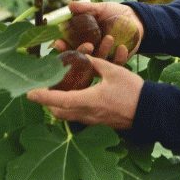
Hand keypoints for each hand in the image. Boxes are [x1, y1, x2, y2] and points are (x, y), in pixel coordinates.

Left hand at [27, 55, 143, 129]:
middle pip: (59, 112)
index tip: (30, 93)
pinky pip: (78, 116)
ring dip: (58, 105)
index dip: (43, 96)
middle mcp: (88, 113)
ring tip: (55, 92)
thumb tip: (82, 57)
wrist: (150, 110)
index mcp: (90, 100)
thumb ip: (95, 64)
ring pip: (67, 116)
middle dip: (47, 103)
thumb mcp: (114, 71)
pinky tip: (74, 95)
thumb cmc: (133, 90)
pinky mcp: (98, 121)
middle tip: (42, 90)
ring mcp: (93, 120)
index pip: (60, 100)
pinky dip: (70, 107)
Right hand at [55, 1, 144, 65]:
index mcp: (83, 39)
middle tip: (88, 45)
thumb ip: (85, 8)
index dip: (63, 46)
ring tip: (109, 38)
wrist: (135, 18)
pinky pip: (116, 64)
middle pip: (82, 57)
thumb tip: (70, 5)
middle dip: (82, 52)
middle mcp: (92, 50)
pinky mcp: (118, 61)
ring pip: (99, 61)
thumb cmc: (113, 13)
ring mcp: (105, 57)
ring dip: (102, 51)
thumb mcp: (100, 9)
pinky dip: (119, 57)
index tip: (59, 42)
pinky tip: (122, 48)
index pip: (69, 45)